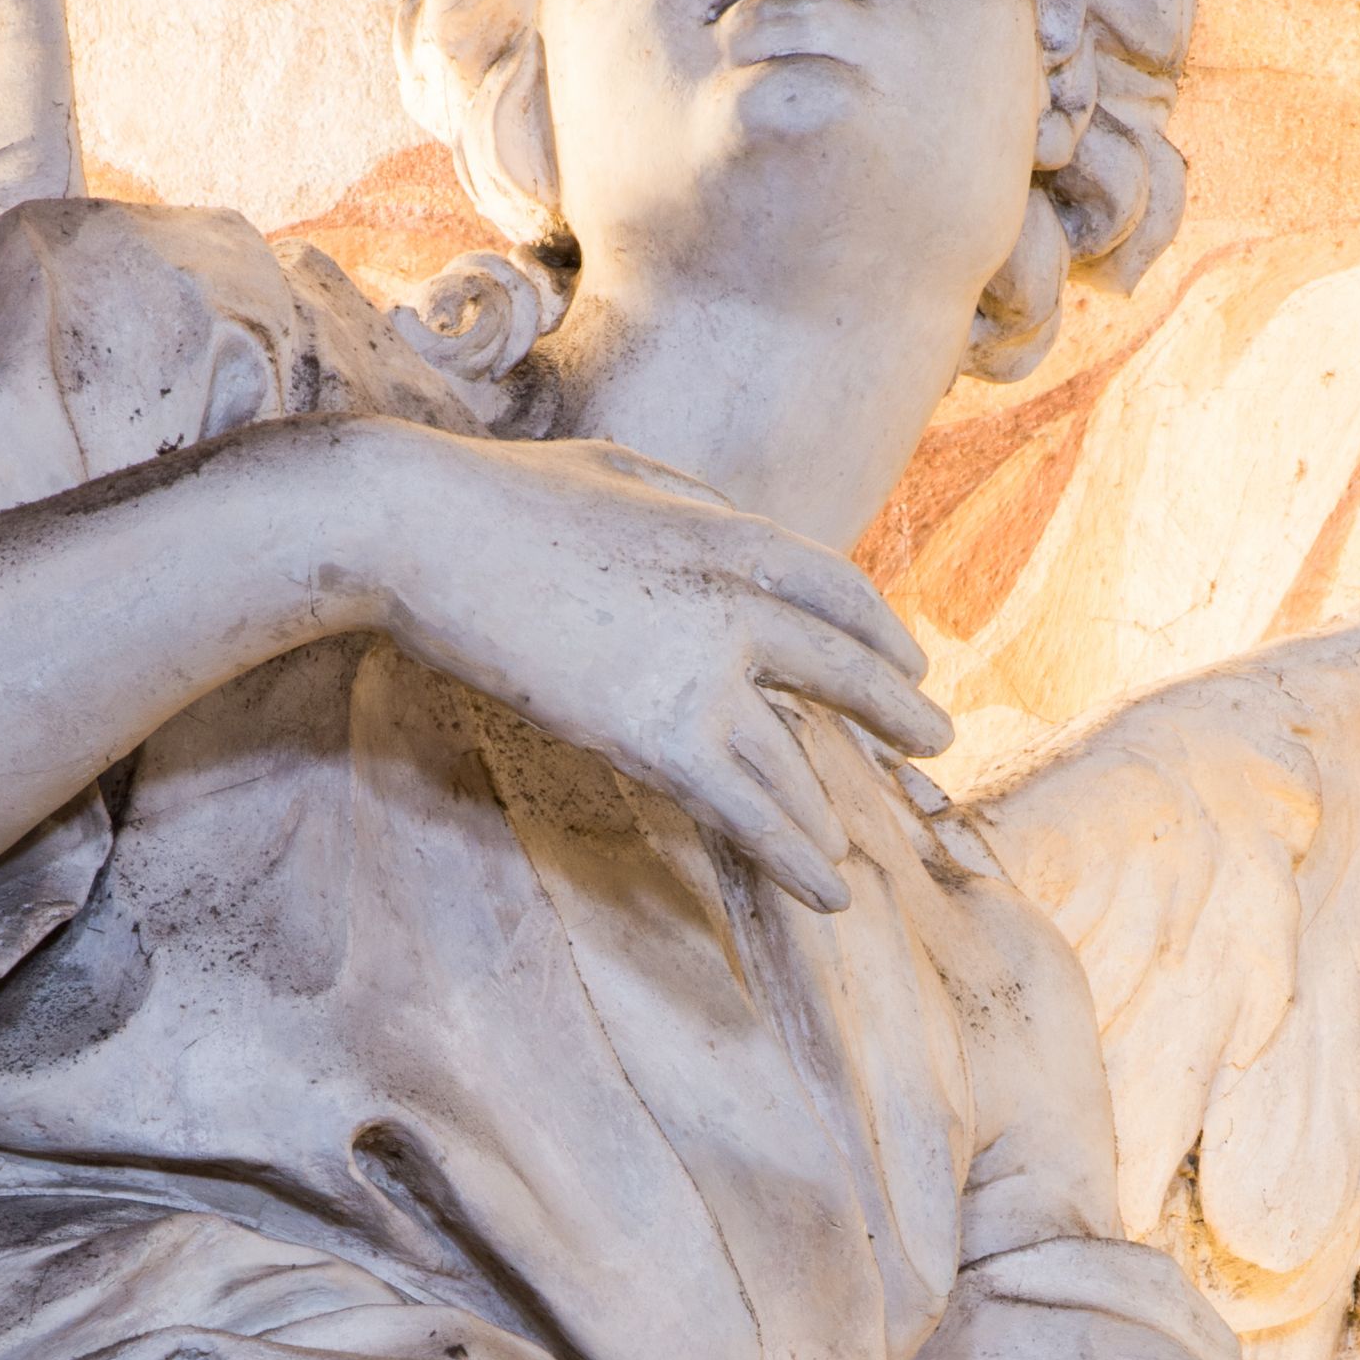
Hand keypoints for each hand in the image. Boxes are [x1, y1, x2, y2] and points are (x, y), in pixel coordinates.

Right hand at [378, 429, 949, 909]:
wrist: (424, 530)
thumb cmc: (502, 496)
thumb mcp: (622, 470)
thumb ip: (692, 503)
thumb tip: (729, 527)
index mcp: (732, 533)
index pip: (838, 592)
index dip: (880, 631)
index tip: (908, 659)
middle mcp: (739, 603)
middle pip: (845, 671)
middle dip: (897, 712)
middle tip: (935, 739)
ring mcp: (705, 672)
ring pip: (795, 762)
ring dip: (828, 814)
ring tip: (852, 852)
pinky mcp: (659, 734)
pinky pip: (749, 811)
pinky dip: (793, 856)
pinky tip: (829, 890)